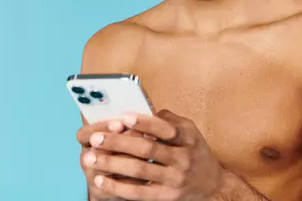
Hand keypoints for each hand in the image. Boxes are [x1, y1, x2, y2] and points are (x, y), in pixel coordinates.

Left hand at [82, 110, 224, 200]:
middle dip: (118, 143)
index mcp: (187, 138)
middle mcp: (182, 158)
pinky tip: (100, 180)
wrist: (212, 187)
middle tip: (96, 138)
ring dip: (111, 164)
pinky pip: (138, 192)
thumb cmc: (195, 153)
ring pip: (138, 171)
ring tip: (90, 158)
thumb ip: (169, 120)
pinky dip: (117, 186)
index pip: (165, 128)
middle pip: (147, 150)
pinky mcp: (165, 197)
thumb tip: (143, 110)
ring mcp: (174, 179)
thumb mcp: (191, 132)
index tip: (124, 117)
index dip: (144, 123)